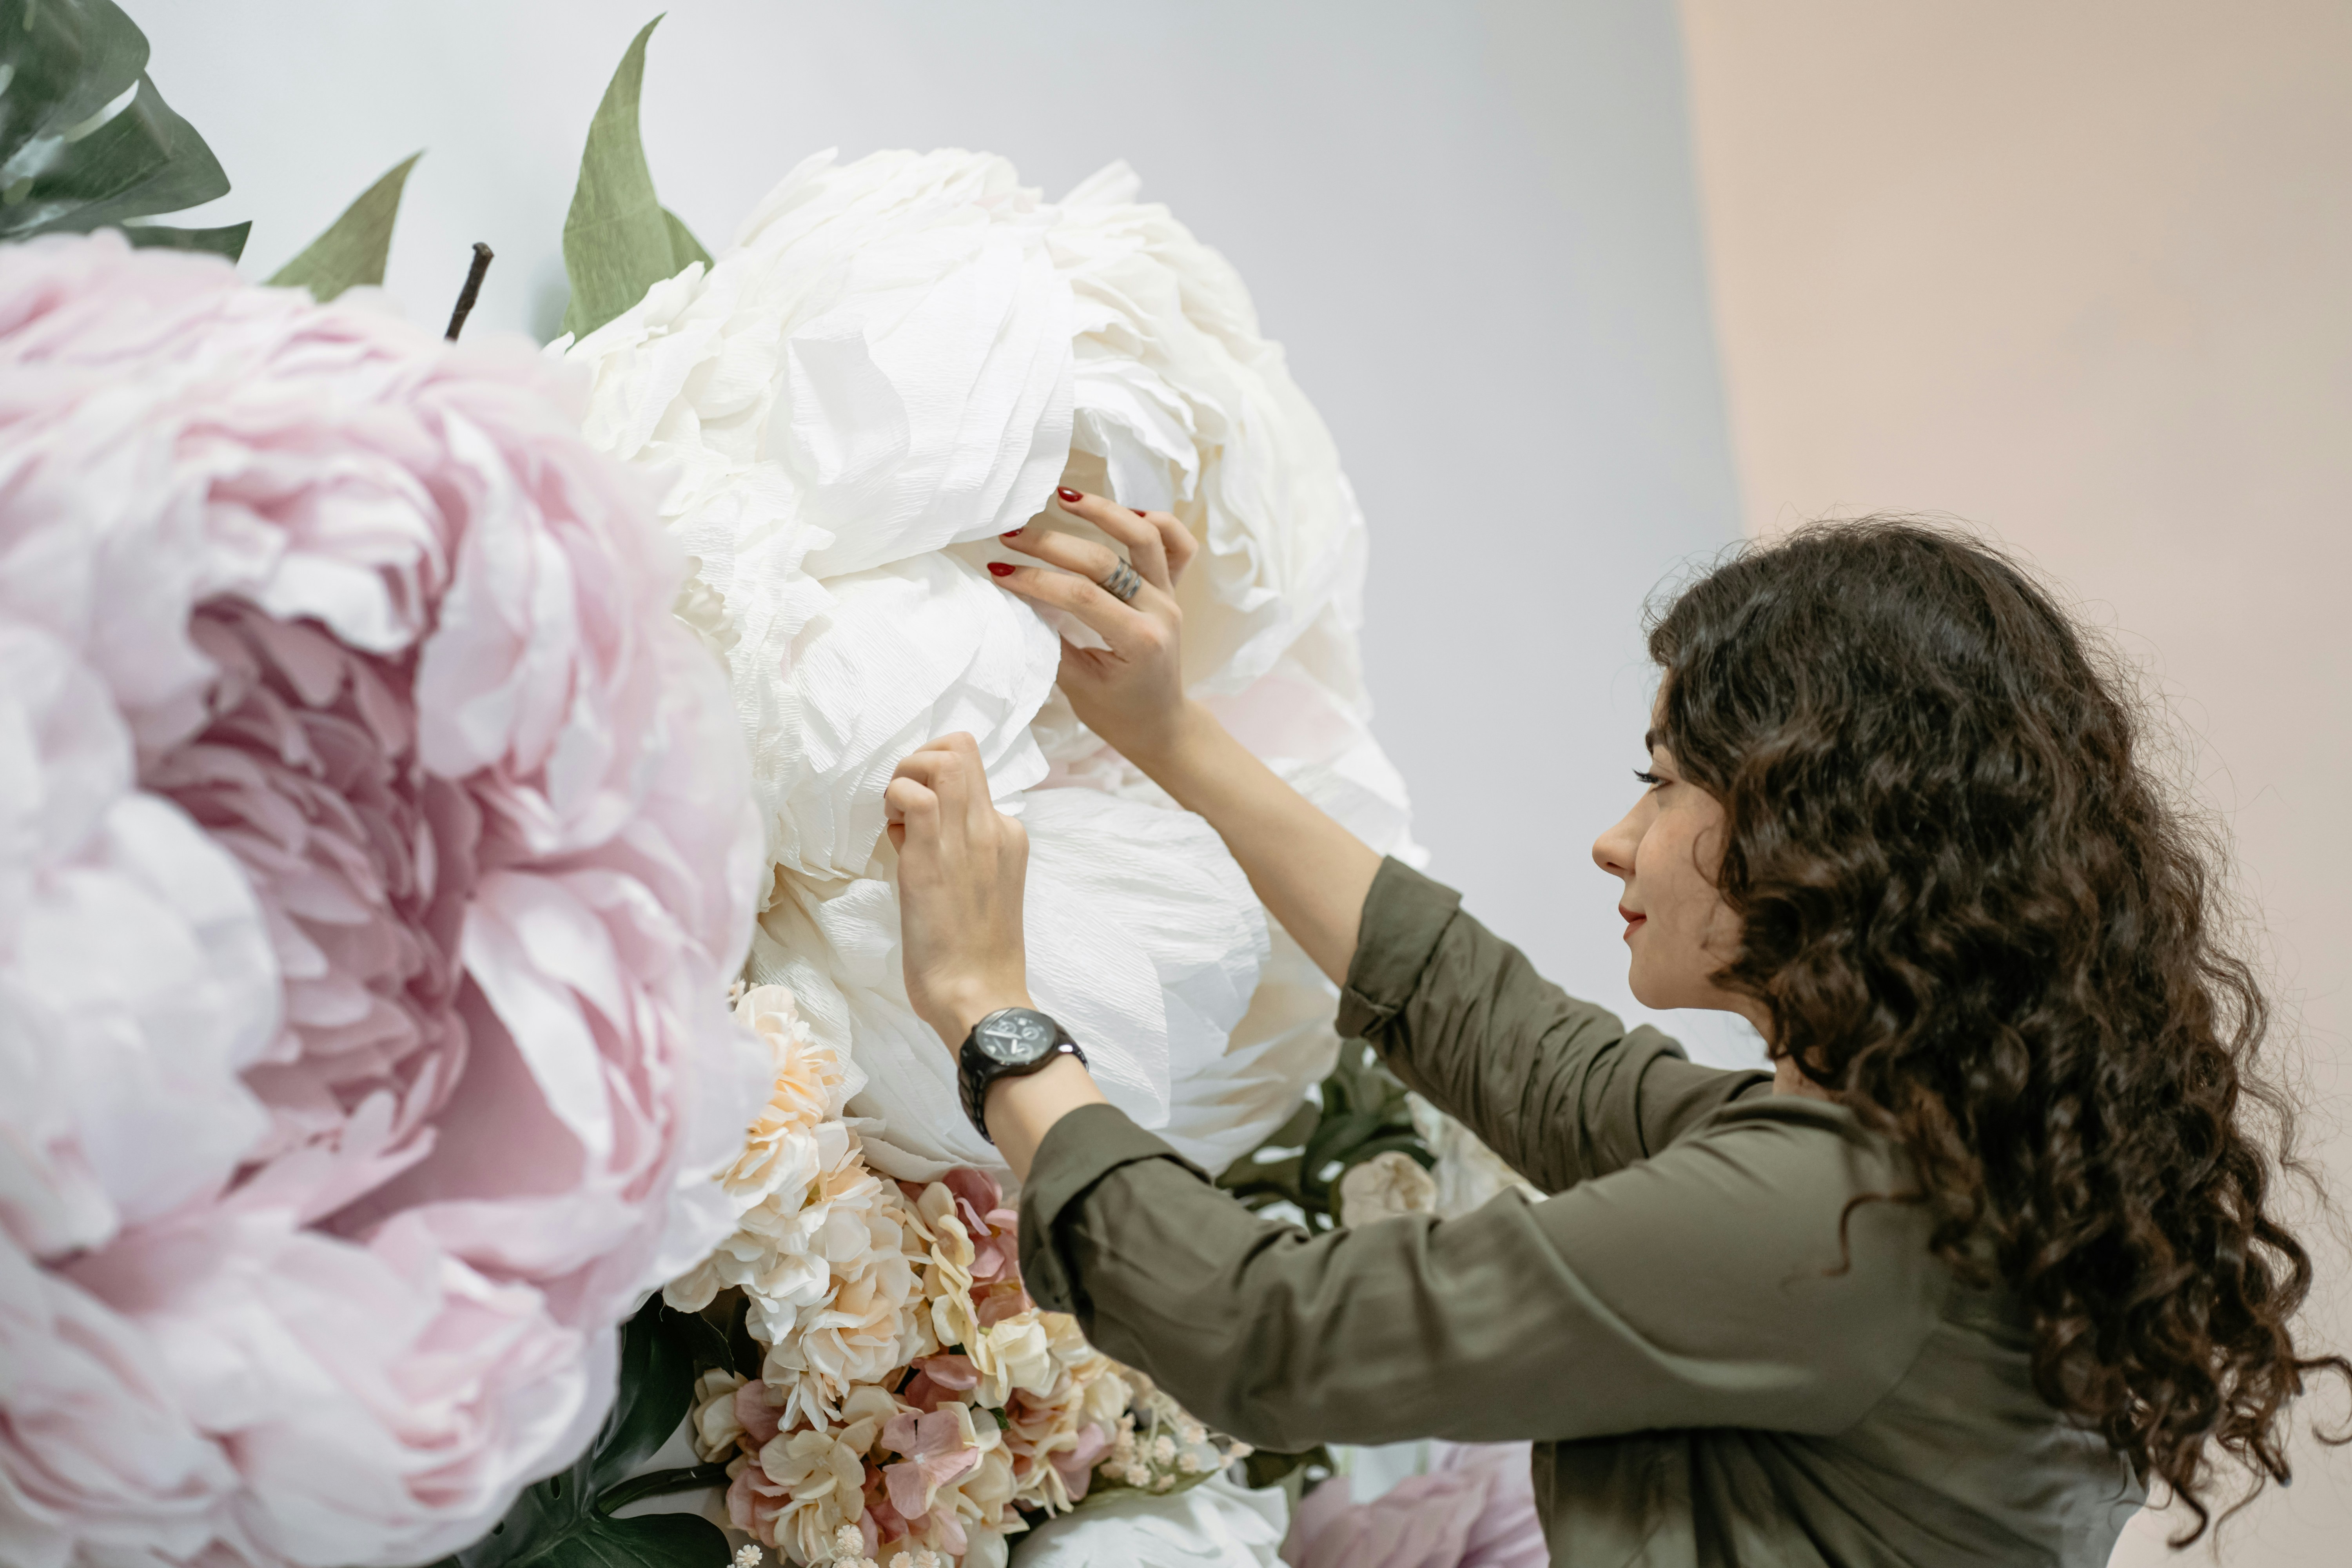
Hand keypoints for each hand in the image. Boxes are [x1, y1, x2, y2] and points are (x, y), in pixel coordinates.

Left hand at [885, 734, 1034, 1046]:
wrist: (979, 996)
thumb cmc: (973, 955)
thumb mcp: (977, 889)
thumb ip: (956, 851)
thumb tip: (913, 824)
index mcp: (1009, 836)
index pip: (973, 771)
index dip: (936, 780)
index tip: (917, 817)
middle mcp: (996, 828)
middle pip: (962, 749)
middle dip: (919, 760)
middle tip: (900, 803)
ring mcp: (969, 841)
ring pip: (945, 760)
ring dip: (906, 774)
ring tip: (895, 816)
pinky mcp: (934, 859)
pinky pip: (917, 796)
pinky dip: (897, 798)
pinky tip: (892, 832)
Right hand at [989, 487, 1201, 770]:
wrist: (1161, 725)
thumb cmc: (1117, 713)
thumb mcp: (1077, 686)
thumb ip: (1050, 641)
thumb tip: (1015, 598)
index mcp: (1139, 640)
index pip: (1080, 596)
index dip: (1035, 579)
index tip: (998, 571)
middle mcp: (1161, 611)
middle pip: (1105, 561)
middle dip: (1051, 544)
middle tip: (1010, 536)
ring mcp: (1170, 596)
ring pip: (1145, 537)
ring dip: (1104, 511)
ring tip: (1064, 497)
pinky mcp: (1173, 589)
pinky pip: (1176, 545)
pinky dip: (1154, 522)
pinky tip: (1123, 512)